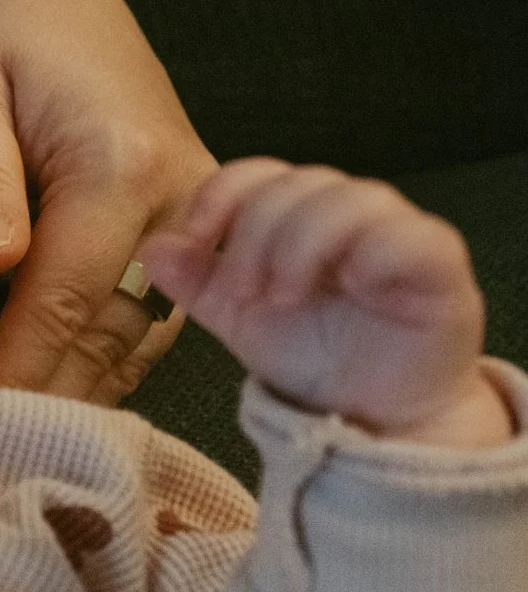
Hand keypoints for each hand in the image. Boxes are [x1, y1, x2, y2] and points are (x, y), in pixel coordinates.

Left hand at [0, 0, 211, 403]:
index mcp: (122, 163)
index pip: (70, 297)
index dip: (20, 369)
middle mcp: (181, 196)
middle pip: (114, 331)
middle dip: (49, 397)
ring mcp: (194, 216)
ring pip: (138, 336)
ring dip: (76, 390)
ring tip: (7, 445)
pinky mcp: (186, 231)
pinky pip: (147, 318)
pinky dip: (97, 361)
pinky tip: (44, 397)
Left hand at [138, 160, 510, 445]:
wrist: (370, 418)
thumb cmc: (311, 356)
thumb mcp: (238, 317)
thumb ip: (196, 282)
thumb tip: (151, 247)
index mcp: (297, 214)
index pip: (256, 174)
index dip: (219, 196)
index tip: (194, 238)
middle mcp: (348, 211)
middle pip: (295, 185)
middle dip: (253, 237)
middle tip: (242, 293)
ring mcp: (397, 231)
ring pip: (349, 199)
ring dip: (302, 247)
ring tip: (284, 300)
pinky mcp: (439, 264)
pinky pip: (410, 235)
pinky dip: (371, 253)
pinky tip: (351, 286)